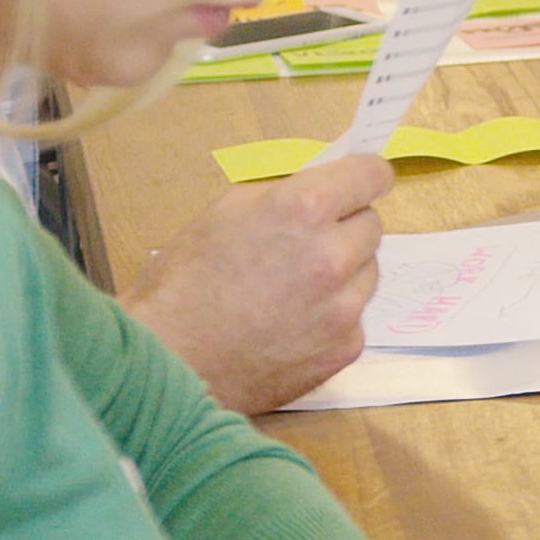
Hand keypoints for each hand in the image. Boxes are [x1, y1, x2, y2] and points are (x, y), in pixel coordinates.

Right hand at [117, 154, 393, 411]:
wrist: (168, 364)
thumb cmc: (182, 287)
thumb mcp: (223, 214)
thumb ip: (283, 196)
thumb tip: (322, 189)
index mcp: (302, 210)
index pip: (371, 175)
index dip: (363, 177)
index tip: (360, 183)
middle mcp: (333, 255)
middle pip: (371, 225)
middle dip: (342, 229)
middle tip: (302, 245)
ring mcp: (344, 306)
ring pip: (366, 272)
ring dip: (341, 274)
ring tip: (288, 290)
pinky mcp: (346, 346)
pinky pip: (354, 317)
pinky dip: (331, 316)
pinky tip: (289, 324)